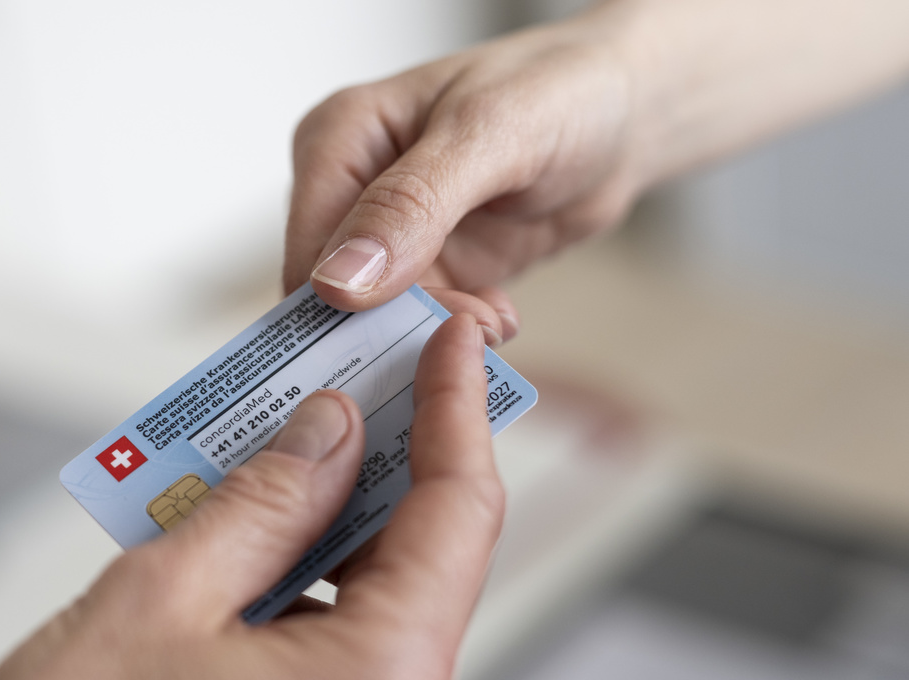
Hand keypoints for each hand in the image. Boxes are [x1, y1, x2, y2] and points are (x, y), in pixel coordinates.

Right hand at [0, 314, 503, 679]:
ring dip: (332, 545)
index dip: (456, 414)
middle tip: (344, 391)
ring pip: (375, 627)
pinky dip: (308, 615)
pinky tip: (247, 570)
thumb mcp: (161, 594)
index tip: (449, 345)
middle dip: (382, 474)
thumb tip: (331, 431)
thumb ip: (265, 501)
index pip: (457, 516)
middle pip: (420, 572)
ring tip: (270, 473)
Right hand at [284, 7, 642, 333]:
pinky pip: (422, 325)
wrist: (628, 115)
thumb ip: (410, 205)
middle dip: (395, 327)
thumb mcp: (487, 136)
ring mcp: (389, 238)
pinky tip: (499, 317)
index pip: (305, 248)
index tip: (402, 332)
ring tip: (492, 321)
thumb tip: (338, 281)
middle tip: (465, 329)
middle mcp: (352, 193)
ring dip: (435, 335)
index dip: (340, 307)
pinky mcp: (430, 270)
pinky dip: (460, 333)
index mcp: (338, 142)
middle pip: (335, 296)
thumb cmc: (561, 92)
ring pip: (381, 321)